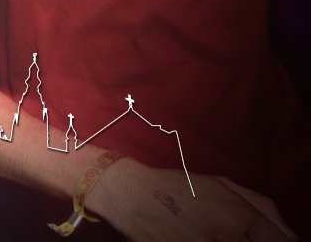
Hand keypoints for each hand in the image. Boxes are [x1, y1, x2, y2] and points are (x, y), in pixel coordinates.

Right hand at [88, 159, 295, 240]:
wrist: (129, 194)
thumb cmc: (177, 186)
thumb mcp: (221, 184)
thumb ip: (262, 206)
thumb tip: (289, 234)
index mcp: (240, 215)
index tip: (271, 241)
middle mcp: (227, 237)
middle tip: (243, 238)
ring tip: (220, 237)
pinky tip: (201, 240)